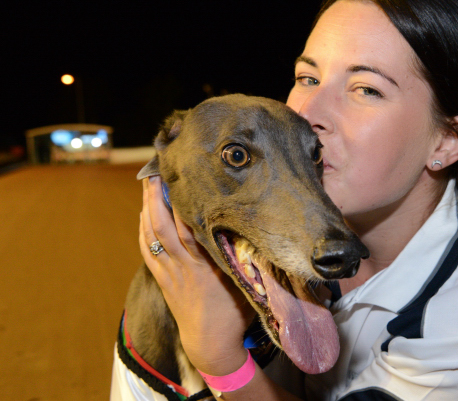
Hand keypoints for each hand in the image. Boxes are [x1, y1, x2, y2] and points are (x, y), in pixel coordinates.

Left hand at [139, 176, 255, 373]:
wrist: (211, 346)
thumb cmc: (234, 315)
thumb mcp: (246, 285)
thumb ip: (247, 259)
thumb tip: (254, 231)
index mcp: (206, 265)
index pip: (189, 226)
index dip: (182, 200)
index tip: (184, 177)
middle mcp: (184, 266)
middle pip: (163, 225)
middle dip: (157, 197)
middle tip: (157, 171)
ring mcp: (170, 274)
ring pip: (152, 235)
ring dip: (147, 208)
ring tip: (149, 184)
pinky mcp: (163, 281)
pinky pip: (147, 250)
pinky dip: (143, 229)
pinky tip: (143, 215)